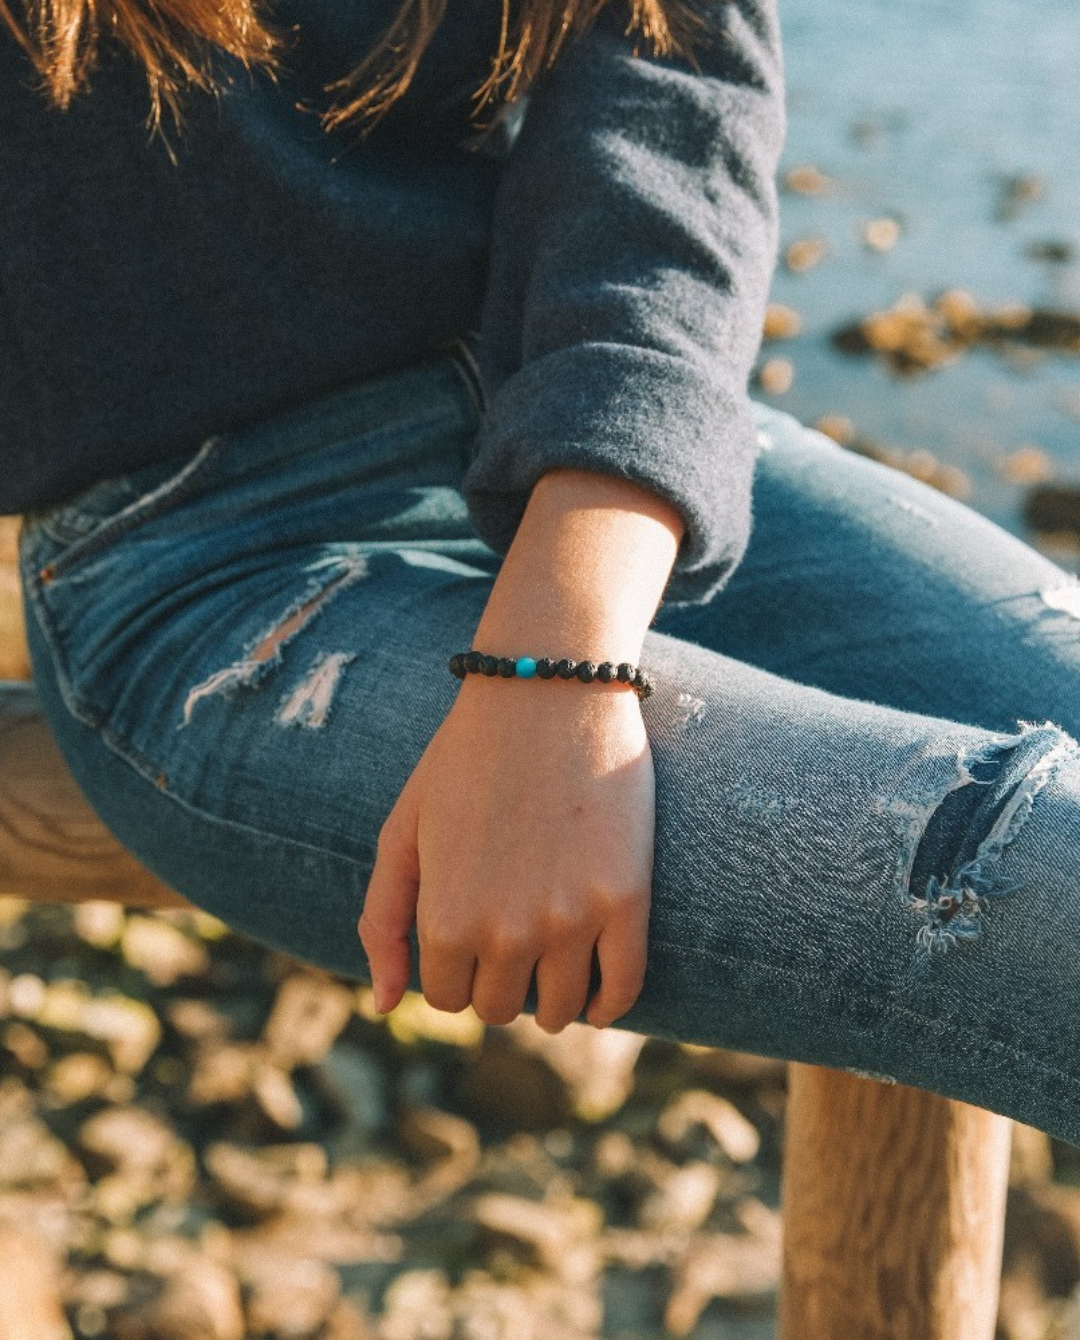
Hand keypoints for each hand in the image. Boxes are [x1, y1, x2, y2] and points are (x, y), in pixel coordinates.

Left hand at [358, 672, 653, 1030]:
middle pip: (500, 1008)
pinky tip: (597, 991)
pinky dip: (608, 1004)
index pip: (447, 997)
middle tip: (512, 934)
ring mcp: (571, 921)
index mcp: (446, 920)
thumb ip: (383, 919)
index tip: (471, 934)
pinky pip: (623, 988)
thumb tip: (383, 1004)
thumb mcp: (402, 831)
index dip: (455, 969)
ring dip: (551, 998)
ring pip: (559, 1012)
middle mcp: (507, 933)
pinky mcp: (626, 901)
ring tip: (553, 959)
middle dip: (500, 980)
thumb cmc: (465, 757)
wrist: (547, 693)